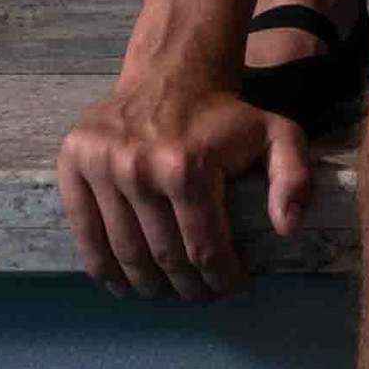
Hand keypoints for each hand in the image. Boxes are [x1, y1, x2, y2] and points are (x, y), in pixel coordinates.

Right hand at [57, 71, 316, 297]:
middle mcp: (139, 167)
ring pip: (125, 253)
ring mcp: (101, 165)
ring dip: (148, 286)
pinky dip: (102, 268)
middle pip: (163, 257)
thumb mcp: (277, 135)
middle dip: (187, 288)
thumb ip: (294, 177)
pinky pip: (85, 233)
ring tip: (166, 292)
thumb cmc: (224, 116)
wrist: (172, 73)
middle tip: (199, 295)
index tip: (231, 288)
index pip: (204, 249)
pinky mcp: (73, 161)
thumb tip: (287, 228)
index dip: (221, 280)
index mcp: (188, 166)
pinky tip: (121, 284)